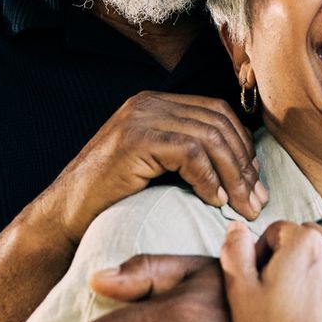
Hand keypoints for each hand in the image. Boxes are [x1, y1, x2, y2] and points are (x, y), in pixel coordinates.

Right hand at [38, 92, 262, 244]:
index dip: (242, 146)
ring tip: (241, 206)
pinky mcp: (134, 140)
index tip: (254, 183)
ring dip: (233, 175)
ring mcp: (139, 118)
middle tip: (256, 200)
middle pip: (218, 121)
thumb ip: (185, 156)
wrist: (64, 217)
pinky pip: (189, 152)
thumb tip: (239, 168)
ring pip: (208, 136)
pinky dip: (208, 178)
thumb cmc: (111, 202)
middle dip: (244, 163)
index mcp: (155, 104)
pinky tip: (214, 201)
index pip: (216, 112)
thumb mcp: (154, 169)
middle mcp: (148, 103)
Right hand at [221, 221, 321, 321]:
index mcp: (303, 242)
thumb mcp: (240, 295)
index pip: (279, 233)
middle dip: (297, 258)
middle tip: (284, 297)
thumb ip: (236, 252)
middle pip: (312, 240)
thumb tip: (238, 227)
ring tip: (312, 307)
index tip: (260, 283)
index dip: (264, 255)